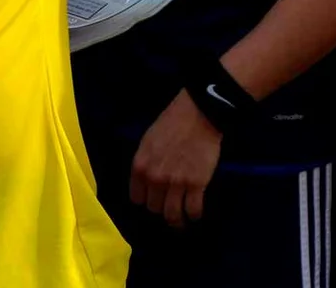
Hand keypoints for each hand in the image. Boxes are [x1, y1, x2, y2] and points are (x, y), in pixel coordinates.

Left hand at [129, 91, 222, 227]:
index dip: (146, 201)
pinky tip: (195, 214)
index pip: (137, 199)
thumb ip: (145, 164)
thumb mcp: (148, 141)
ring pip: (172, 215)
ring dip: (177, 221)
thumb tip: (147, 182)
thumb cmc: (172, 123)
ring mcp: (176, 183)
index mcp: (140, 167)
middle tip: (169, 208)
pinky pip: (193, 210)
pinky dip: (194, 215)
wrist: (198, 114)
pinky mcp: (196, 184)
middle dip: (161, 209)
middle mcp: (155, 178)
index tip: (153, 200)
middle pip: (154, 208)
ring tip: (182, 221)